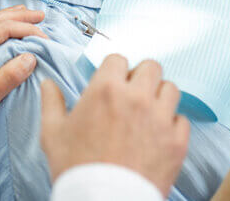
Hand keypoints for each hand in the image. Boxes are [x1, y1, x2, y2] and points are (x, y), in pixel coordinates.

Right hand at [40, 55, 189, 197]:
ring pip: (171, 89)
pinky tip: (158, 136)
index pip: (119, 59)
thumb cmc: (76, 169)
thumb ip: (51, 103)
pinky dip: (172, 125)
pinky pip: (182, 120)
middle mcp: (137, 97)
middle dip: (141, 78)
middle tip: (133, 95)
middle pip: (151, 67)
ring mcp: (160, 118)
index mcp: (106, 89)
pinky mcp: (176, 141)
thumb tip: (47, 84)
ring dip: (160, 97)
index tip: (112, 83)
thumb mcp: (53, 133)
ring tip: (148, 113)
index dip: (114, 70)